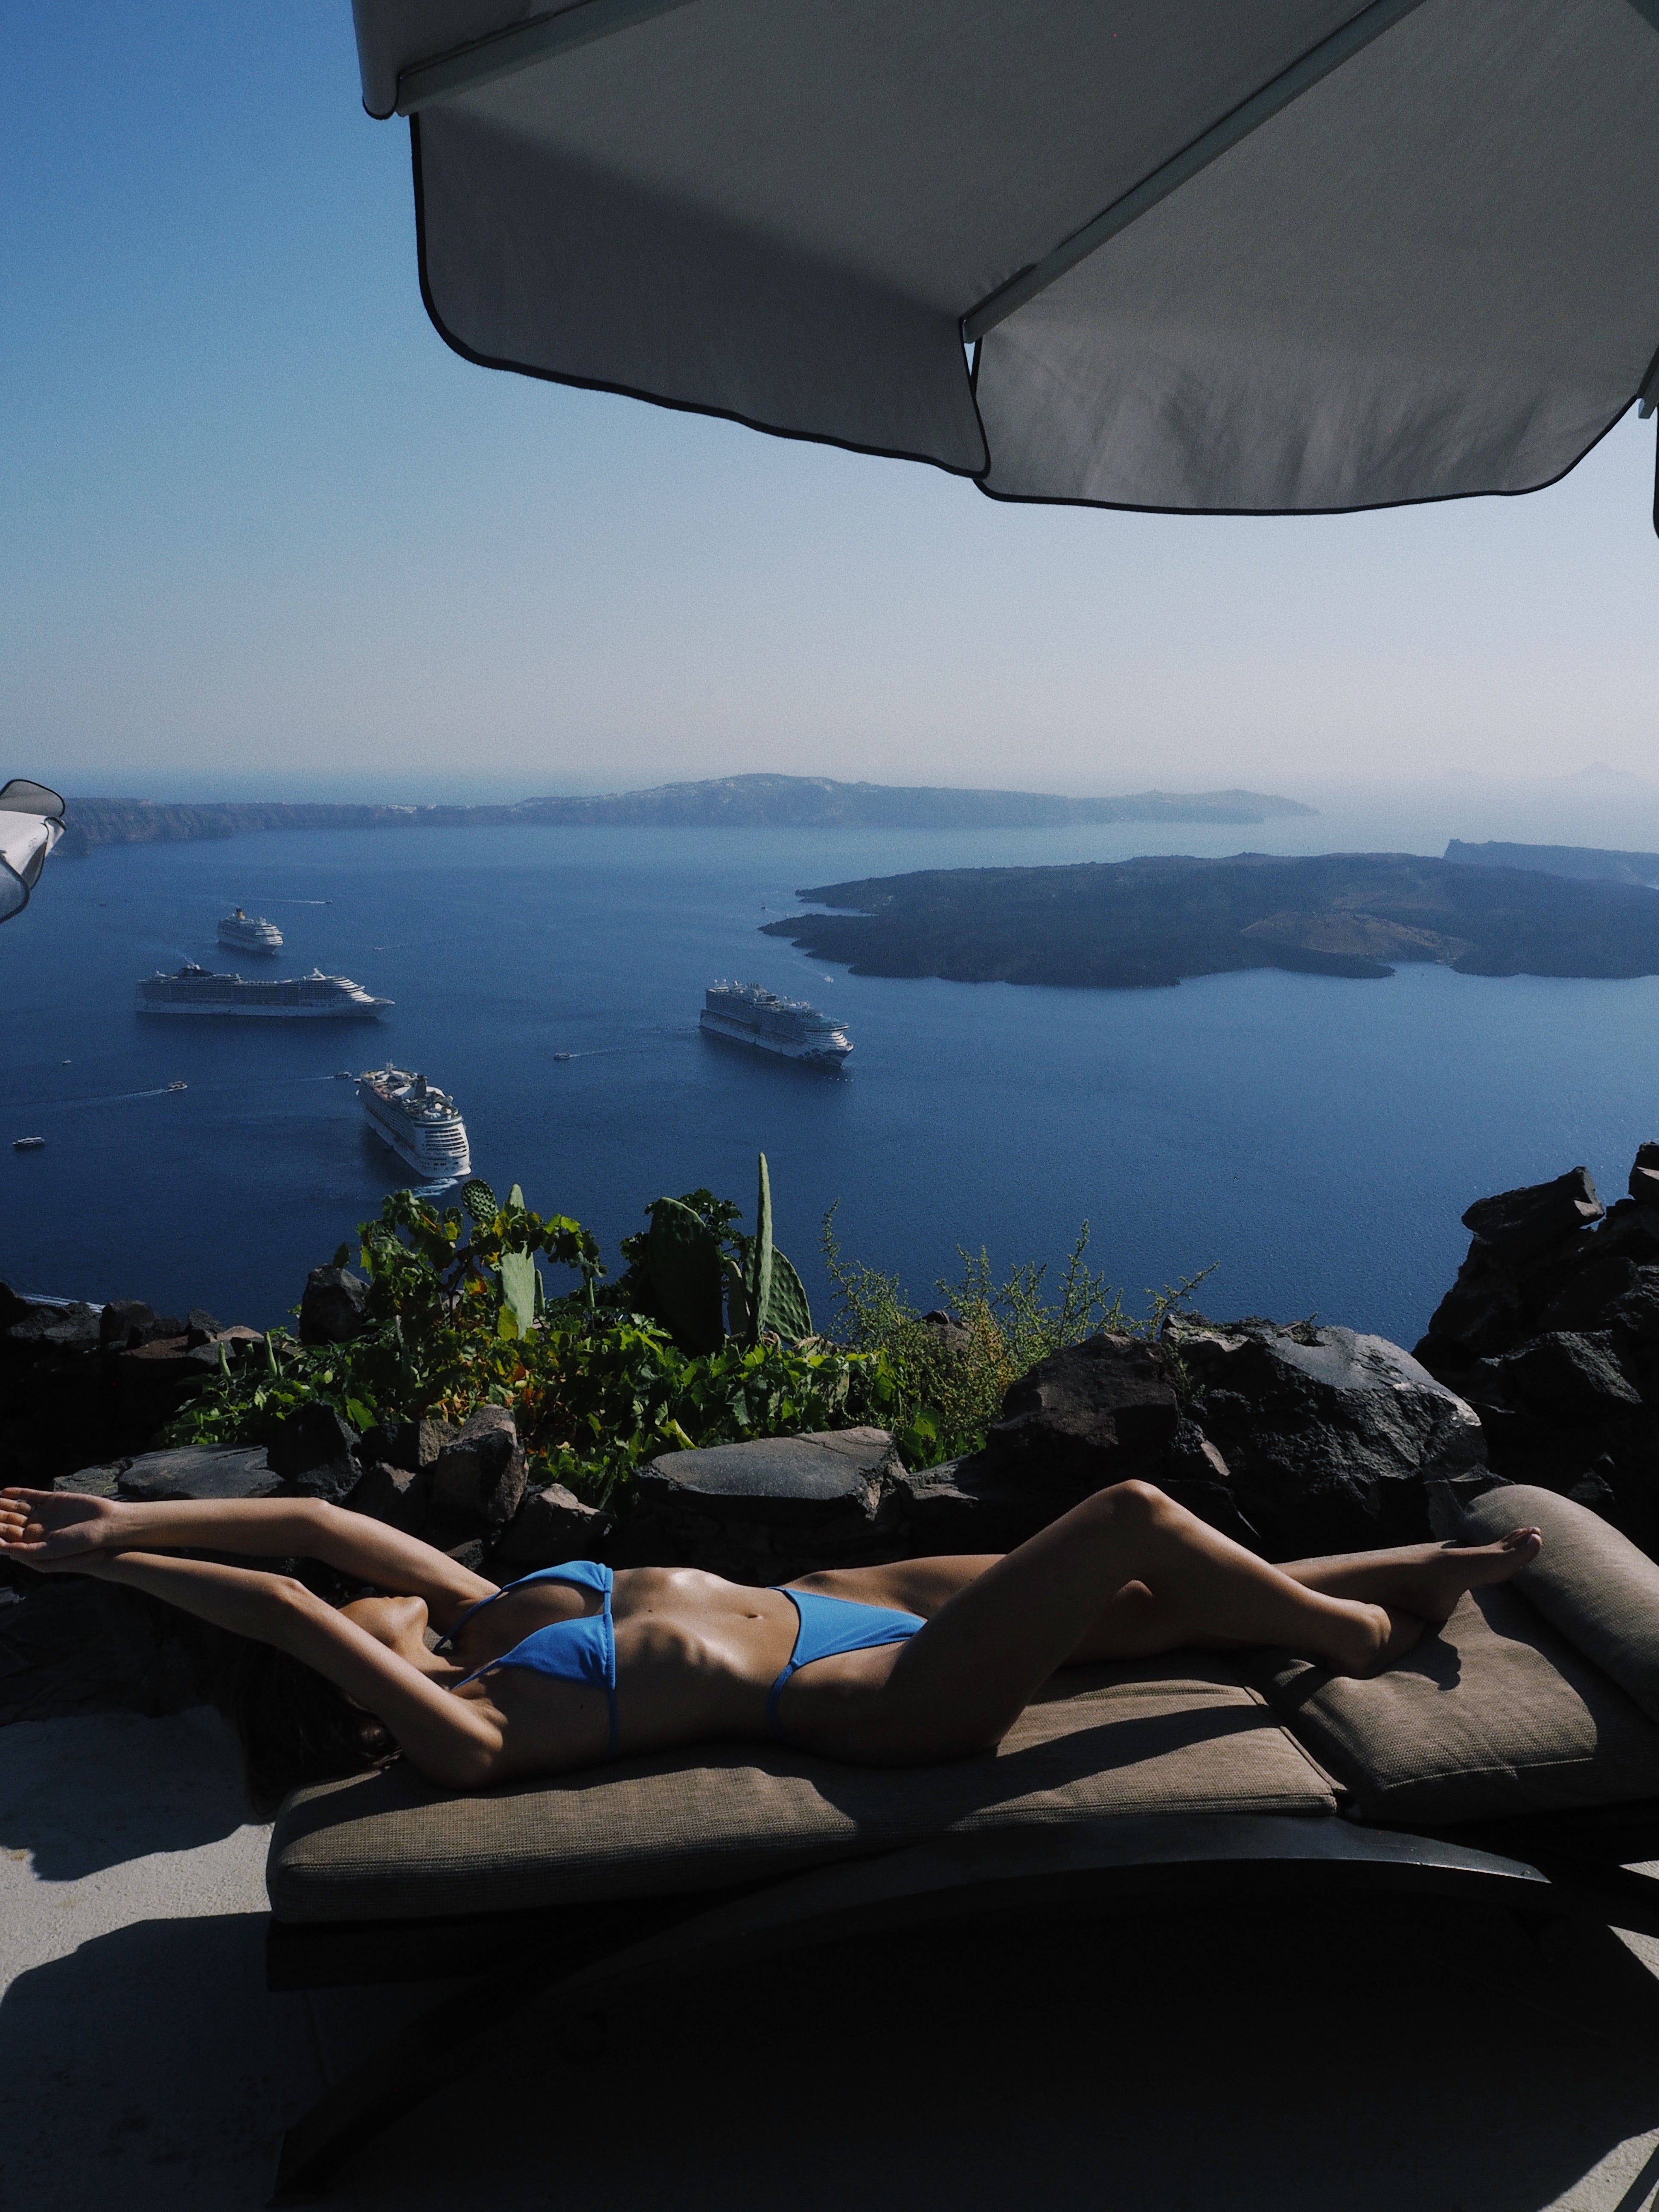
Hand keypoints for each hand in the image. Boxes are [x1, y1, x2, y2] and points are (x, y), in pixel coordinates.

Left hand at [0, 1488, 126, 1571]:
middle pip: (10, 1522)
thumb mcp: (51, 1552)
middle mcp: (38, 1528)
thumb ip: (27, 1552)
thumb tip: (3, 1548)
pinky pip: (32, 1496)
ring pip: (18, 1508)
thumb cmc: (81, 1544)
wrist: (105, 1526)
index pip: (9, 1538)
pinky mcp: (53, 1499)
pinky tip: (4, 1491)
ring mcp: (45, 1513)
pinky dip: (18, 1493)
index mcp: (36, 1543)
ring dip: (2, 1505)